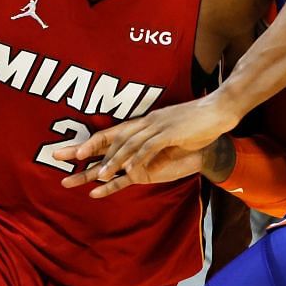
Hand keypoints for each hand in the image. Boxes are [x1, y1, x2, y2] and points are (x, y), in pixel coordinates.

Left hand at [50, 95, 243, 198]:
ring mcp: (157, 128)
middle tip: (65, 159)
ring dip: (113, 161)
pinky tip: (129, 172)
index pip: (112, 133)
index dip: (92, 143)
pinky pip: (150, 149)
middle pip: (112, 138)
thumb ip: (156, 143)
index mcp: (144, 123)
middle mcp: (145, 124)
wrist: (219, 110)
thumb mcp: (172, 132)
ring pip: (128, 145)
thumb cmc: (197, 123)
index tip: (72, 153)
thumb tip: (144, 156)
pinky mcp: (171, 134)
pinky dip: (138, 160)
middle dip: (88, 149)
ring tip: (99, 175)